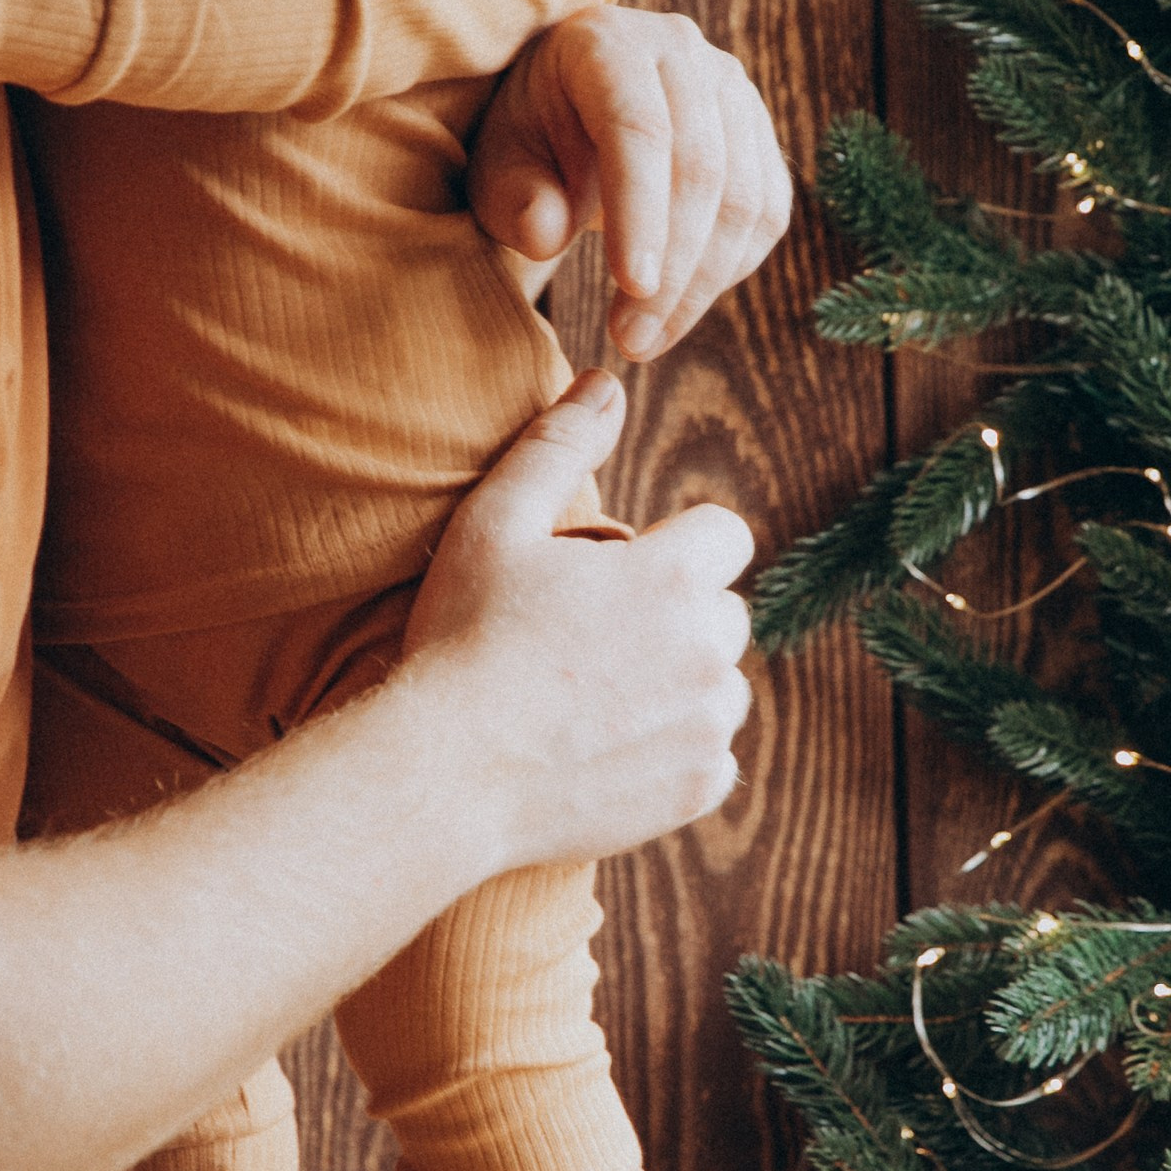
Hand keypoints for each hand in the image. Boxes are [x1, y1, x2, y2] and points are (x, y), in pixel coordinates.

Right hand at [405, 370, 753, 864]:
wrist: (444, 776)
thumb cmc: (462, 640)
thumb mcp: (495, 523)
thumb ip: (559, 443)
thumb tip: (606, 384)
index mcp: (675, 575)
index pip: (726, 534)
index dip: (675, 547)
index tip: (621, 574)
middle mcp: (711, 649)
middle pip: (723, 611)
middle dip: (675, 617)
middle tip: (589, 640)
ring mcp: (708, 723)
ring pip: (720, 684)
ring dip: (679, 684)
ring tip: (595, 696)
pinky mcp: (697, 786)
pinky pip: (710, 755)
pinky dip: (671, 750)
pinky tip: (604, 747)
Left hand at [468, 7, 791, 361]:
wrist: (568, 114)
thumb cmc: (527, 143)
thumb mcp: (498, 170)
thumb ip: (514, 200)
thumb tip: (545, 233)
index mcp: (605, 43)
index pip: (639, 128)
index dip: (640, 212)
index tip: (632, 288)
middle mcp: (680, 51)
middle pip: (701, 167)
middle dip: (673, 268)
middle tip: (632, 341)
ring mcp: (730, 88)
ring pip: (744, 198)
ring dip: (703, 284)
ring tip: (647, 338)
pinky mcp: (758, 134)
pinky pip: (766, 212)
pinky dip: (730, 270)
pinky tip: (680, 306)